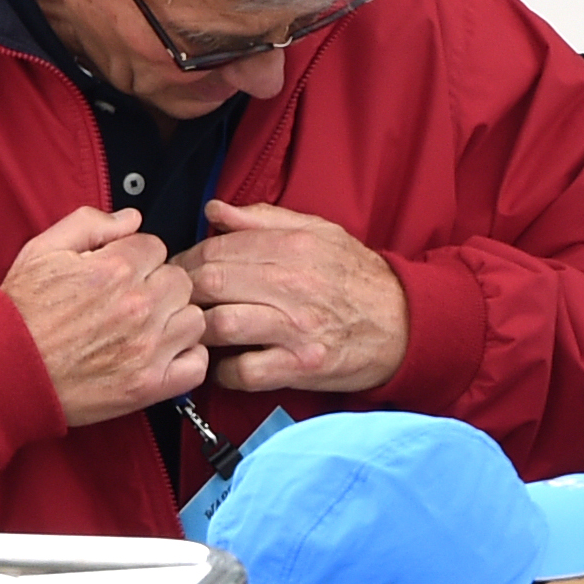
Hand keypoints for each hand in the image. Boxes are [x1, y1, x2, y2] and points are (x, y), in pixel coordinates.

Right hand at [1, 206, 207, 427]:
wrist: (6, 371)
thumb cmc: (21, 315)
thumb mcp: (42, 250)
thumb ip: (89, 224)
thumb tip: (132, 219)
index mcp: (115, 269)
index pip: (157, 247)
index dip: (139, 258)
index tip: (124, 273)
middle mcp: (138, 306)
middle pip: (181, 281)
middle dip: (160, 286)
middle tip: (136, 300)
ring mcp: (148, 348)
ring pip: (194, 320)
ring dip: (176, 320)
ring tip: (149, 328)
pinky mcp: (150, 385)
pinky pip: (197, 365)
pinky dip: (187, 359)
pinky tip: (164, 354)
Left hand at [174, 200, 408, 393]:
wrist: (406, 323)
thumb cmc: (360, 279)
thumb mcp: (320, 233)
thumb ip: (264, 220)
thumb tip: (216, 211)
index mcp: (293, 247)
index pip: (216, 249)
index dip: (186, 262)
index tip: (179, 273)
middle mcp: (292, 284)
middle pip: (210, 284)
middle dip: (184, 296)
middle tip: (178, 305)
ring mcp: (296, 327)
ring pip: (220, 326)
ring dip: (199, 333)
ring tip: (198, 334)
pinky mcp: (302, 366)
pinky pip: (245, 371)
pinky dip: (224, 372)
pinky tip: (225, 365)